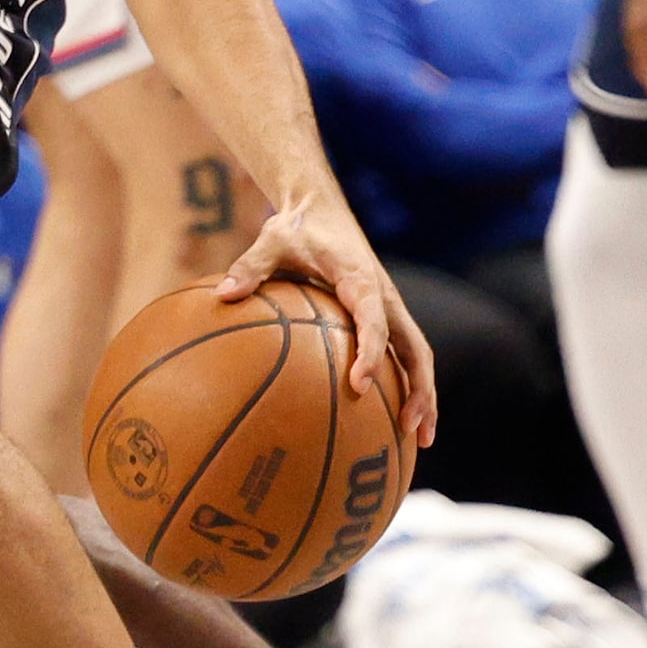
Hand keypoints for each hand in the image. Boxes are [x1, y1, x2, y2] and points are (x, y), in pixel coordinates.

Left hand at [217, 202, 437, 448]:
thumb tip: (222, 295)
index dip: (370, 352)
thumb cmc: (295, 227)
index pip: (373, 320)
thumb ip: (249, 267)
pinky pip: (401, 352)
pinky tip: (393, 418)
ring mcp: (388, 308)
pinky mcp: (383, 314)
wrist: (320, 208)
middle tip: (409, 429)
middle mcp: (384, 297)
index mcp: (361, 279)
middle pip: (415, 348)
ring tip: (418, 439)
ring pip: (416, 355)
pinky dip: (406, 384)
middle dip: (419, 389)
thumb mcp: (270, 240)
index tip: (359, 384)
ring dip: (423, 394)